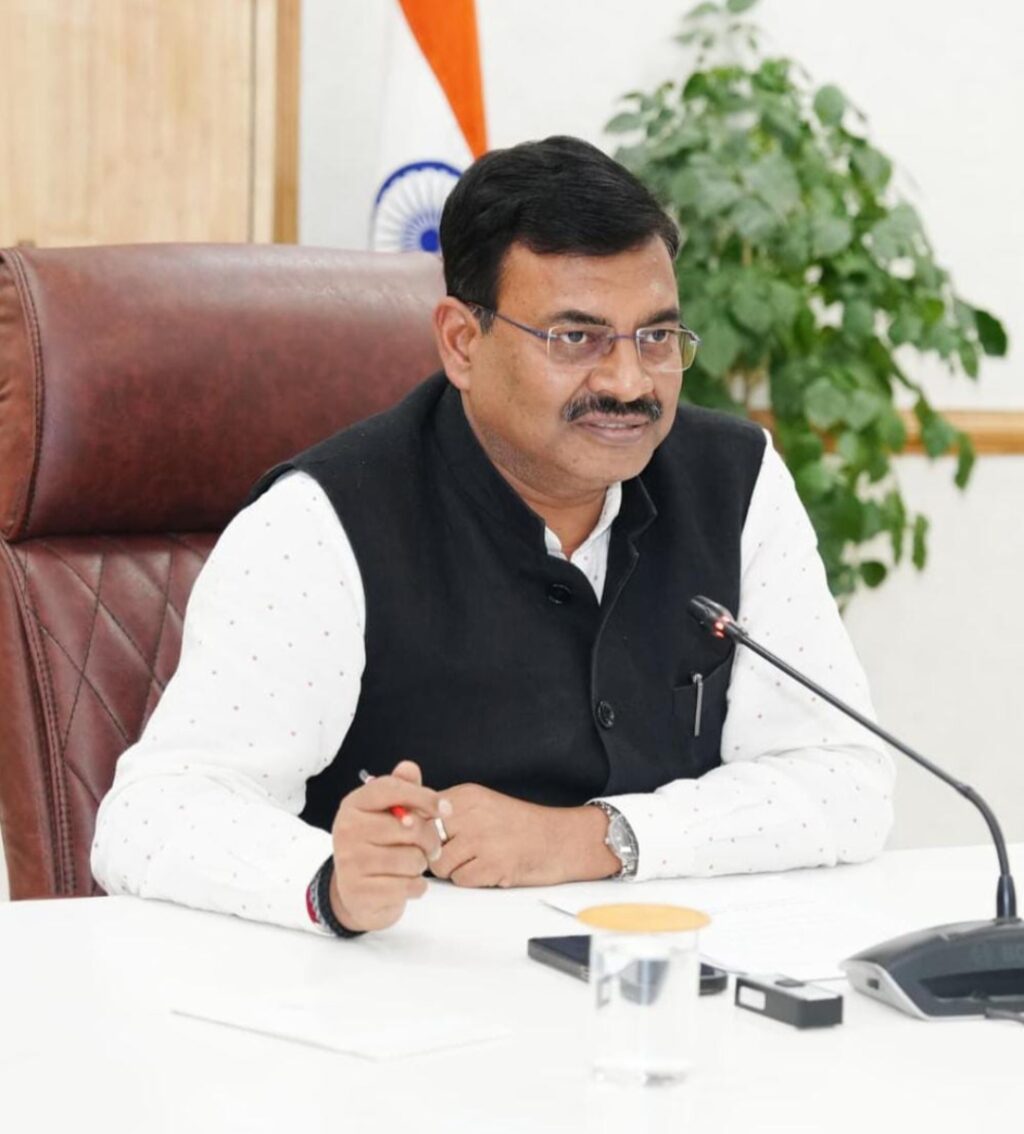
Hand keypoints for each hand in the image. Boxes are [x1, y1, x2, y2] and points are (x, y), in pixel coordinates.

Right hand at [330, 760, 451, 931]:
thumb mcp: (387, 814)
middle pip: (411, 827)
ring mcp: (351, 862)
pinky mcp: (360, 892)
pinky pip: (408, 886)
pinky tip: (402, 884)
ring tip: (409, 866)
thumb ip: (402, 789)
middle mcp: (347, 829)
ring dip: (420, 865)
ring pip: (413, 859)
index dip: (424, 796)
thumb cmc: (378, 845)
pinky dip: (415, 887)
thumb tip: (409, 768)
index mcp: (354, 804)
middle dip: (430, 840)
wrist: (356, 892)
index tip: (446, 808)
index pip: (391, 789)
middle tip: (429, 847)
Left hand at [430, 784, 619, 887]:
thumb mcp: (482, 804)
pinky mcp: (494, 864)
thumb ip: (447, 810)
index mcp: (466, 795)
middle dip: (434, 853)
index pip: (419, 813)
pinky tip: (490, 870)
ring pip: (440, 864)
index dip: (418, 832)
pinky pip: (461, 880)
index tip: (428, 840)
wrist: (560, 839)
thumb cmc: (518, 826)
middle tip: (456, 854)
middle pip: (425, 841)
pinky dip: (472, 881)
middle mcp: (472, 813)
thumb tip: (408, 823)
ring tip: (476, 861)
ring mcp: (483, 839)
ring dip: (454, 870)